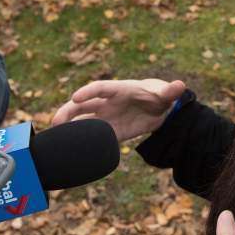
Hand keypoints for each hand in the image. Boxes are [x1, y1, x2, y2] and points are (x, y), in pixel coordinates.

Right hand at [51, 79, 185, 142]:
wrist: (158, 109)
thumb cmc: (158, 95)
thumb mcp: (165, 93)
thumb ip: (170, 91)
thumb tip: (180, 86)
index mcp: (118, 89)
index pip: (100, 88)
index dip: (88, 92)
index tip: (75, 97)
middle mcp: (107, 102)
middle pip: (83, 104)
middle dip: (68, 111)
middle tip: (56, 122)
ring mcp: (105, 117)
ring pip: (82, 119)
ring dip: (68, 126)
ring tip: (54, 137)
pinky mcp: (109, 131)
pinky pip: (91, 136)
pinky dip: (80, 140)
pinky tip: (68, 148)